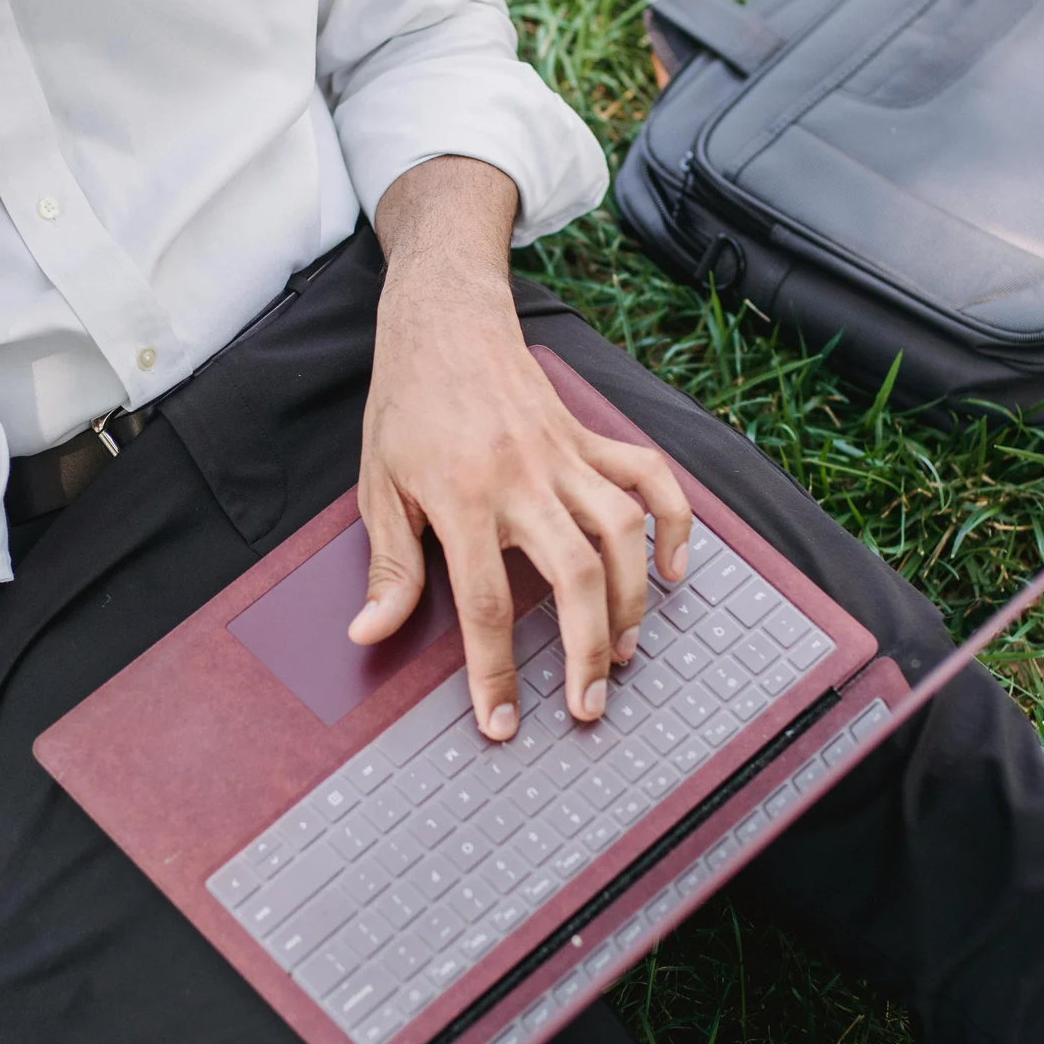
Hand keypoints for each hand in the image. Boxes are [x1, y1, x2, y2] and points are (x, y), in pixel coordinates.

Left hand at [355, 158, 692, 739]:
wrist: (445, 321)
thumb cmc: (407, 405)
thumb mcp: (377, 487)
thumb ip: (390, 566)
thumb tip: (371, 633)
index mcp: (461, 498)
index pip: (484, 603)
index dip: (495, 672)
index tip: (502, 722)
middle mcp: (522, 479)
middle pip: (572, 577)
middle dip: (586, 651)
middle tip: (587, 705)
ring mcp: (565, 456)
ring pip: (621, 534)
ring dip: (631, 600)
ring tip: (623, 651)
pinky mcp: (590, 439)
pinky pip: (650, 478)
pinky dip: (673, 523)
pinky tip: (673, 570)